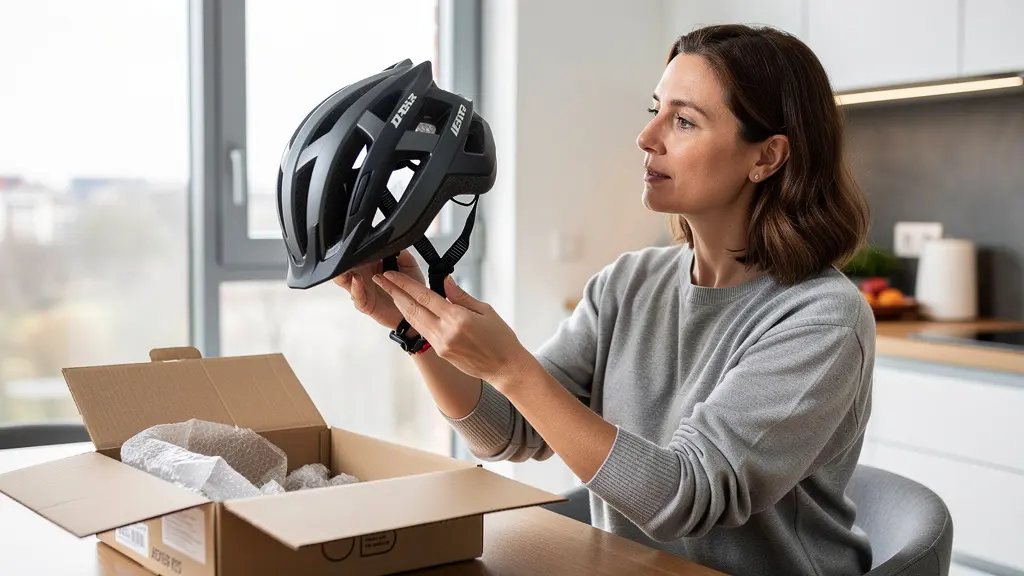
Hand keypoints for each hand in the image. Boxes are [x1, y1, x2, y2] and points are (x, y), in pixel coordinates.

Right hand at [333, 250, 423, 329]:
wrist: (414, 311)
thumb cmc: (409, 290)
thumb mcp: (410, 267)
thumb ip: (403, 254)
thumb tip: (396, 244)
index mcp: (372, 264)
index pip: (359, 253)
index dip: (355, 248)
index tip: (355, 242)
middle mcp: (364, 275)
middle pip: (345, 265)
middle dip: (342, 260)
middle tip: (345, 255)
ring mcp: (362, 289)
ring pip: (344, 280)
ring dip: (342, 273)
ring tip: (347, 268)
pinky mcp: (364, 303)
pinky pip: (356, 296)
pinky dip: (355, 288)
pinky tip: (357, 280)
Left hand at [371, 271, 532, 385]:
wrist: (504, 367)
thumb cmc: (500, 338)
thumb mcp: (485, 310)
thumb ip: (461, 296)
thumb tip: (445, 282)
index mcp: (458, 319)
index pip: (425, 297)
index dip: (405, 284)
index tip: (392, 274)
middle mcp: (445, 333)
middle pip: (412, 309)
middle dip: (394, 292)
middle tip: (380, 278)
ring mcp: (441, 344)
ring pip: (414, 321)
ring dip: (400, 304)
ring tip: (389, 291)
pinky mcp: (441, 351)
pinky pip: (423, 330)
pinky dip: (414, 317)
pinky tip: (408, 308)